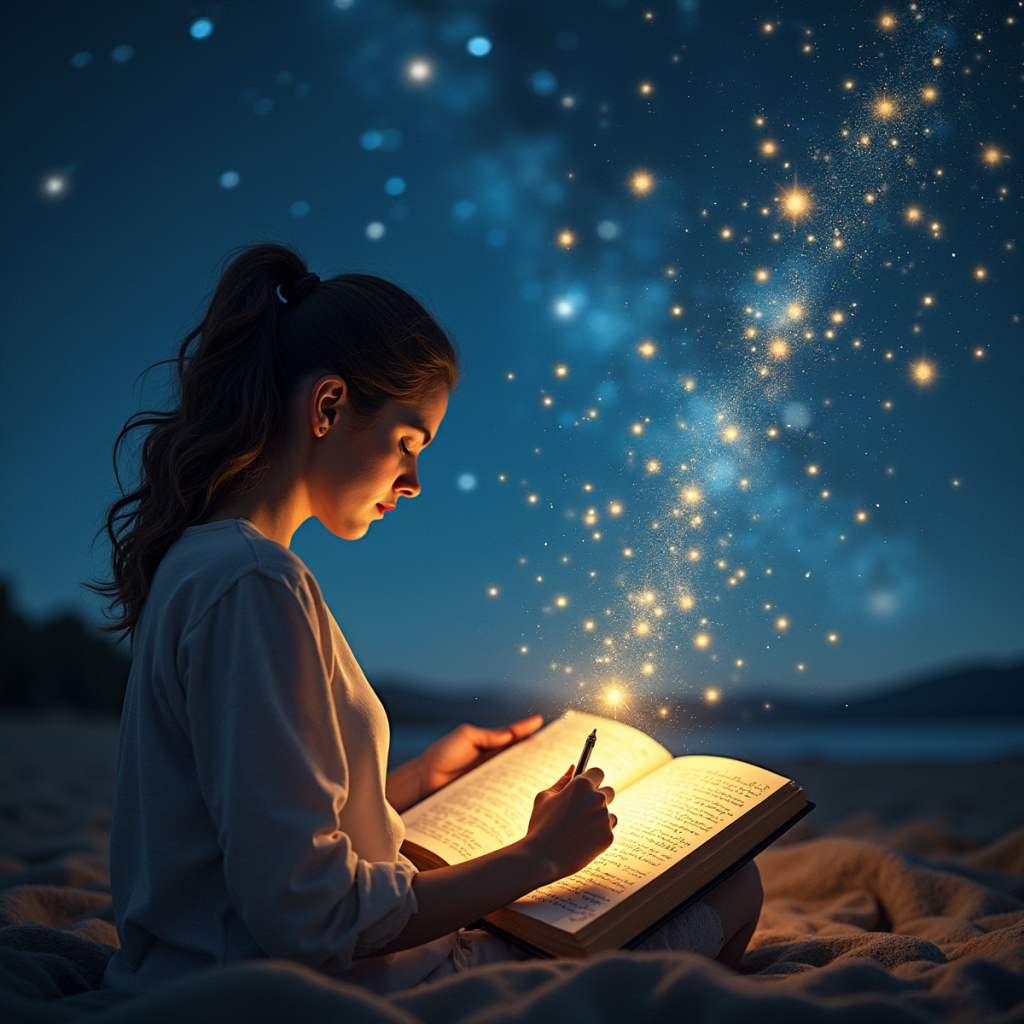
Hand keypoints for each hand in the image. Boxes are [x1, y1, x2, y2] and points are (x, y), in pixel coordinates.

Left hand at [417, 715, 543, 798]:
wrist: (424, 781)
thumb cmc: (442, 754)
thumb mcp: (466, 736)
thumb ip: (488, 735)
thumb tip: (510, 734)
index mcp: (487, 742)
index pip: (511, 733)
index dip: (525, 727)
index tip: (540, 720)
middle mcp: (491, 758)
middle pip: (518, 753)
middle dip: (534, 749)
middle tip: (553, 746)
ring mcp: (490, 775)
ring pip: (514, 772)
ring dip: (528, 770)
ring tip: (547, 766)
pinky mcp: (486, 792)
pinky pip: (504, 789)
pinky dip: (515, 788)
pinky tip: (527, 788)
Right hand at [522, 765, 615, 882]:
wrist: (542, 858)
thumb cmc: (540, 826)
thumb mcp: (544, 798)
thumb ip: (561, 781)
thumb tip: (572, 768)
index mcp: (581, 785)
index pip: (598, 773)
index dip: (593, 779)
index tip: (588, 786)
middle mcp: (596, 798)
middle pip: (608, 792)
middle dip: (597, 799)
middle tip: (582, 811)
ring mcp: (604, 818)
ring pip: (608, 813)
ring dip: (598, 818)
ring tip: (578, 830)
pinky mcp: (608, 836)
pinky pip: (608, 830)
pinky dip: (598, 835)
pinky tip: (582, 841)